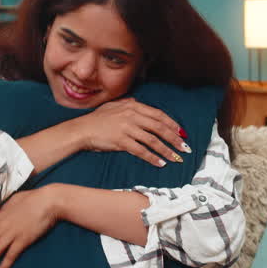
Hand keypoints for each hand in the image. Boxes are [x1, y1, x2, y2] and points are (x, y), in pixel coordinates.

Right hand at [69, 98, 191, 166]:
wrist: (82, 129)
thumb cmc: (98, 119)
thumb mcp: (114, 106)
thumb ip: (128, 104)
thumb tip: (139, 103)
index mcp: (132, 106)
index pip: (158, 115)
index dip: (172, 124)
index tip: (182, 133)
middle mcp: (131, 116)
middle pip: (159, 127)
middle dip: (174, 138)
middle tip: (184, 147)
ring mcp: (126, 128)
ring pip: (152, 140)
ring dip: (166, 150)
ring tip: (176, 158)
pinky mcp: (121, 141)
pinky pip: (141, 151)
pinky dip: (152, 158)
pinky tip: (160, 163)